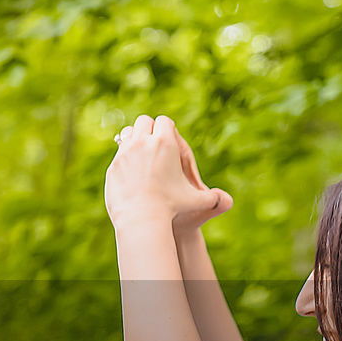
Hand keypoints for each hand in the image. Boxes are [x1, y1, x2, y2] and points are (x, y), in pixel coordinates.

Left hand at [105, 115, 226, 227]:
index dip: (166, 128)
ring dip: (135, 138)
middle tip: (153, 141)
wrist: (141, 219)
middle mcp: (143, 143)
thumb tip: (227, 201)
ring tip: (140, 150)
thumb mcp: (194, 201)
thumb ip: (212, 198)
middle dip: (150, 129)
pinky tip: (130, 166)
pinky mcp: (114, 165)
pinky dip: (124, 156)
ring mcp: (125, 153)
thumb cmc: (171, 209)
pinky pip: (118, 152)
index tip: (167, 137)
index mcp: (165, 143)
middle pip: (144, 121)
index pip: (164, 121)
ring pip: (128, 133)